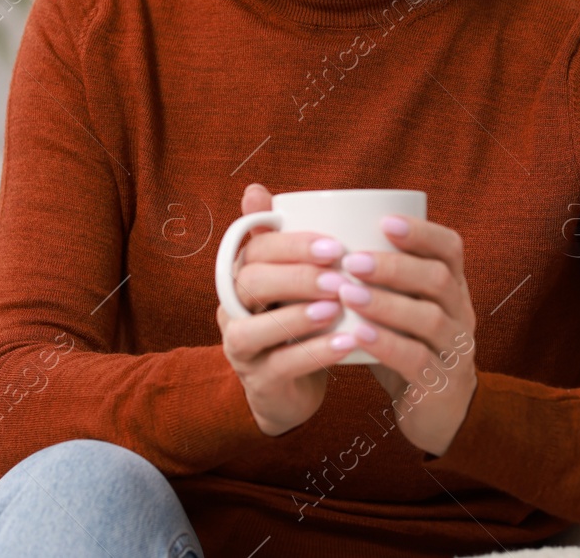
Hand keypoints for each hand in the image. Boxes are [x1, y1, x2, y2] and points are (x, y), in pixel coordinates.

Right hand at [215, 183, 356, 437]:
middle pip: (251, 283)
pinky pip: (281, 367)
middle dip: (296, 276)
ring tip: (338, 308)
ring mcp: (241, 349)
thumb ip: (281, 239)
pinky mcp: (259, 384)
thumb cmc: (297, 322)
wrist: (292, 390)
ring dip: (299, 316)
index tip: (334, 245)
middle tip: (339, 275)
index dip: (292, 245)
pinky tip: (348, 345)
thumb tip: (254, 188)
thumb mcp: (292, 279)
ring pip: (256, 329)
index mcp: (241, 277)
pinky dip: (315, 353)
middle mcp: (232, 310)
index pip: (255, 251)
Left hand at [336, 214, 477, 456]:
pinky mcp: (441, 384)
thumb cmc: (408, 347)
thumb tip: (325, 240)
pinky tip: (358, 334)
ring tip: (348, 294)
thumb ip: (381, 280)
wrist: (437, 412)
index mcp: (454, 287)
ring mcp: (456, 350)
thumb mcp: (404, 309)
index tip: (384, 221)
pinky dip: (387, 344)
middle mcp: (461, 313)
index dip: (422, 231)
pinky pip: (417, 360)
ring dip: (386, 303)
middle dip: (394, 266)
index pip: (450, 248)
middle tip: (353, 261)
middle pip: (439, 279)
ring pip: (430, 319)